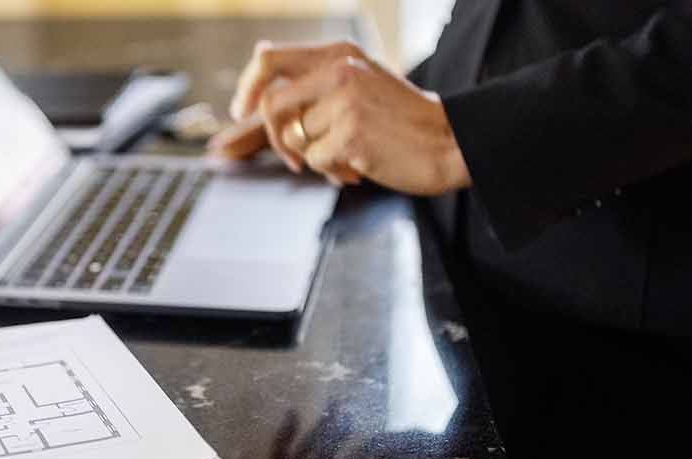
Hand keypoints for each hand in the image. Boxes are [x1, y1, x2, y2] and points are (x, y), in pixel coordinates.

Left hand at [207, 41, 471, 195]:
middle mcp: (340, 71)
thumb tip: (258, 54)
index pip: (269, 61)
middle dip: (275, 138)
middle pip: (273, 106)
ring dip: (317, 158)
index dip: (248, 88)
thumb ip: (313, 73)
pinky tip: (360, 167)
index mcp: (339, 53)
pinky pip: (316, 161)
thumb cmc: (402, 118)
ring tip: (348, 158)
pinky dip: (333, 171)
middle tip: (294, 158)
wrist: (449, 142)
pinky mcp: (351, 135)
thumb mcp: (359, 80)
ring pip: (297, 139)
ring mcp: (345, 102)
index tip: (241, 111)